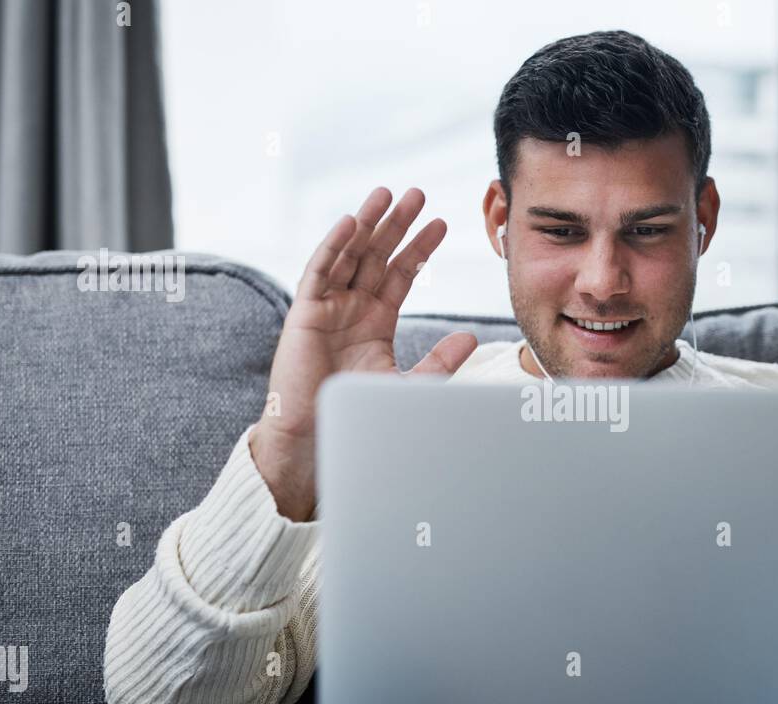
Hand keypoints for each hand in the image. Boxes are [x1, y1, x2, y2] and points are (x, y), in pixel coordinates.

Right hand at [250, 187, 478, 520]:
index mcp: (375, 321)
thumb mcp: (409, 384)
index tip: (442, 222)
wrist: (318, 435)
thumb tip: (472, 337)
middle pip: (377, 255)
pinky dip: (334, 245)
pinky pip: (320, 271)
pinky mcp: (305, 312)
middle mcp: (351, 307)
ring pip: (350, 254)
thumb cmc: (358, 413)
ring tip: (387, 193)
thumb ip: (440, 359)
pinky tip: (353, 222)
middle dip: (397, 224)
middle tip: (418, 193)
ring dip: (368, 223)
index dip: (420, 247)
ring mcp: (327, 306)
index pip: (401, 274)